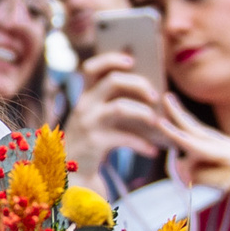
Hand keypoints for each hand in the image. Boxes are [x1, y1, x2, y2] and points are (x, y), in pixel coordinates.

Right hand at [67, 51, 166, 167]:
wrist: (72, 171)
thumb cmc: (93, 139)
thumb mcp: (96, 117)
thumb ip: (114, 104)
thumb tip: (150, 94)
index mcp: (85, 95)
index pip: (92, 68)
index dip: (112, 59)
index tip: (132, 60)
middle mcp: (85, 105)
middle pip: (113, 81)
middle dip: (139, 84)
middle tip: (155, 96)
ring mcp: (89, 123)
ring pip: (120, 107)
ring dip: (143, 112)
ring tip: (156, 121)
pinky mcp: (95, 142)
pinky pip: (124, 137)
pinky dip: (142, 144)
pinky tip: (152, 150)